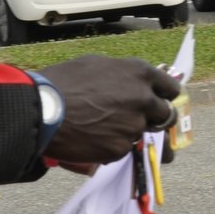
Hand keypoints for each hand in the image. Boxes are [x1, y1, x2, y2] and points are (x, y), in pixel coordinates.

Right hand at [38, 56, 181, 164]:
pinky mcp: (120, 149)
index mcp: (140, 73)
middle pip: (166, 115)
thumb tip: (130, 82)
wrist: (43, 111)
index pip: (171, 88)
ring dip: (130, 132)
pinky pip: (123, 148)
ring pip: (142, 133)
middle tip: (134, 118)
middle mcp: (143, 100)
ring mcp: (134, 126)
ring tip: (105, 127)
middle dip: (154, 117)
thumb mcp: (97, 65)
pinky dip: (113, 145)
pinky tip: (94, 138)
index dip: (165, 95)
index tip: (159, 100)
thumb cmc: (64, 81)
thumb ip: (122, 75)